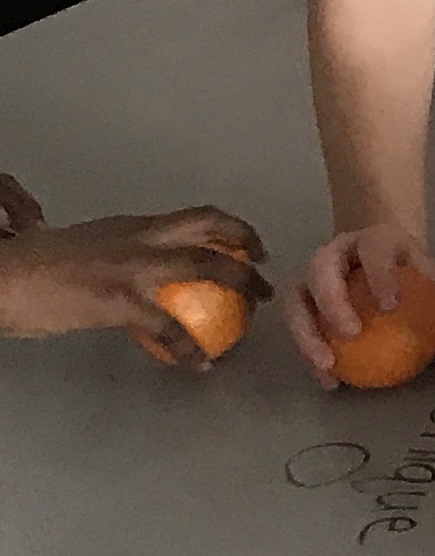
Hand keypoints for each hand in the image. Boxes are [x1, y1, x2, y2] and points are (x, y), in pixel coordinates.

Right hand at [0, 174, 272, 369]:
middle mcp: (140, 237)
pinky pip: (168, 329)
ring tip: (257, 307)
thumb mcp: (98, 249)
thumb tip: (160, 271)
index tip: (251, 243)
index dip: (232, 226)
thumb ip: (132, 255)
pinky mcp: (118, 300)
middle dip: (248, 243)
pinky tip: (200, 363)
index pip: (196, 216)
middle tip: (264, 270)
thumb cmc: (48, 266)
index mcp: (137, 226)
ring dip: (240, 286)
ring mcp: (132, 266)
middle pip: (208, 229)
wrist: (7, 278)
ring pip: (202, 266)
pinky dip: (190, 348)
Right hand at [285, 222, 434, 389]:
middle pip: (321, 266)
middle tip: (351, 333)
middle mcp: (336, 252)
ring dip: (305, 331)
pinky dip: (307, 351)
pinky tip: (328, 380)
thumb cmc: (408, 272)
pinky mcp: (301, 298)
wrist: (375, 256)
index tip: (390, 305)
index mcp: (374, 240)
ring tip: (326, 365)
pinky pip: (295, 322)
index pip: (374, 248)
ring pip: (296, 295)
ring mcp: (312, 274)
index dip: (379, 273)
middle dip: (331, 299)